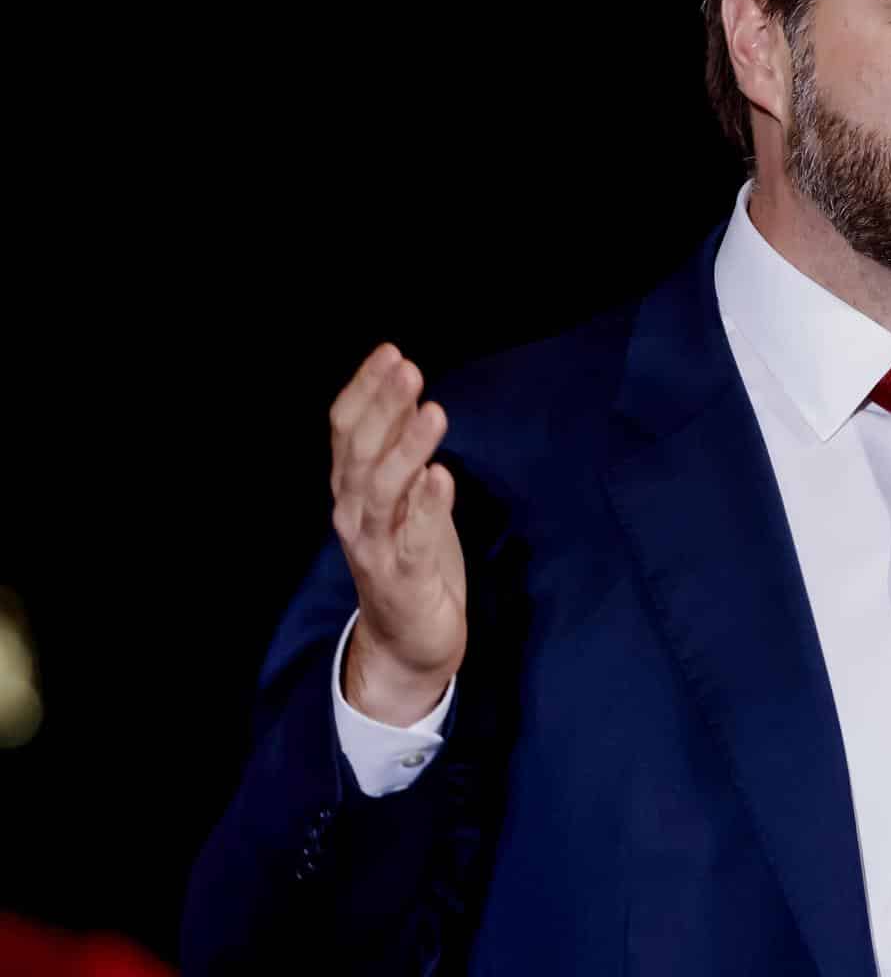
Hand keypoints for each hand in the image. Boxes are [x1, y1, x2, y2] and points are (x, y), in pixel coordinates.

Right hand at [329, 344, 465, 725]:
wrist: (409, 641)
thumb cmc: (411, 557)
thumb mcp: (405, 497)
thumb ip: (401, 452)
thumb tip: (410, 396)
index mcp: (351, 489)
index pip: (345, 430)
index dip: (365, 390)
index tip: (390, 352)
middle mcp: (354, 514)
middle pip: (361, 452)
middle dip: (384, 408)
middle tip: (409, 368)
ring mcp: (375, 548)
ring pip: (382, 491)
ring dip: (406, 449)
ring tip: (432, 412)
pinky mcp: (403, 579)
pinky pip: (412, 539)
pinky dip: (427, 506)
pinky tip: (442, 476)